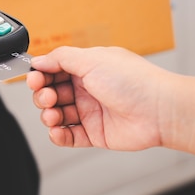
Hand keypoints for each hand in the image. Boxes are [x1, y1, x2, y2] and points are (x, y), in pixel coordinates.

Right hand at [26, 46, 166, 149]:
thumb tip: (39, 59)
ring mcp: (91, 112)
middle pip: (52, 93)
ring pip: (58, 115)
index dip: (41, 75)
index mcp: (87, 68)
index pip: (54, 70)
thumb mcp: (92, 59)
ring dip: (49, 115)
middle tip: (47, 97)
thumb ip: (61, 58)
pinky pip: (69, 136)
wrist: (160, 111)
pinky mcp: (95, 133)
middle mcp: (87, 89)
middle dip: (43, 95)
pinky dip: (58, 135)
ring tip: (53, 115)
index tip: (34, 78)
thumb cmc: (133, 82)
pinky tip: (56, 131)